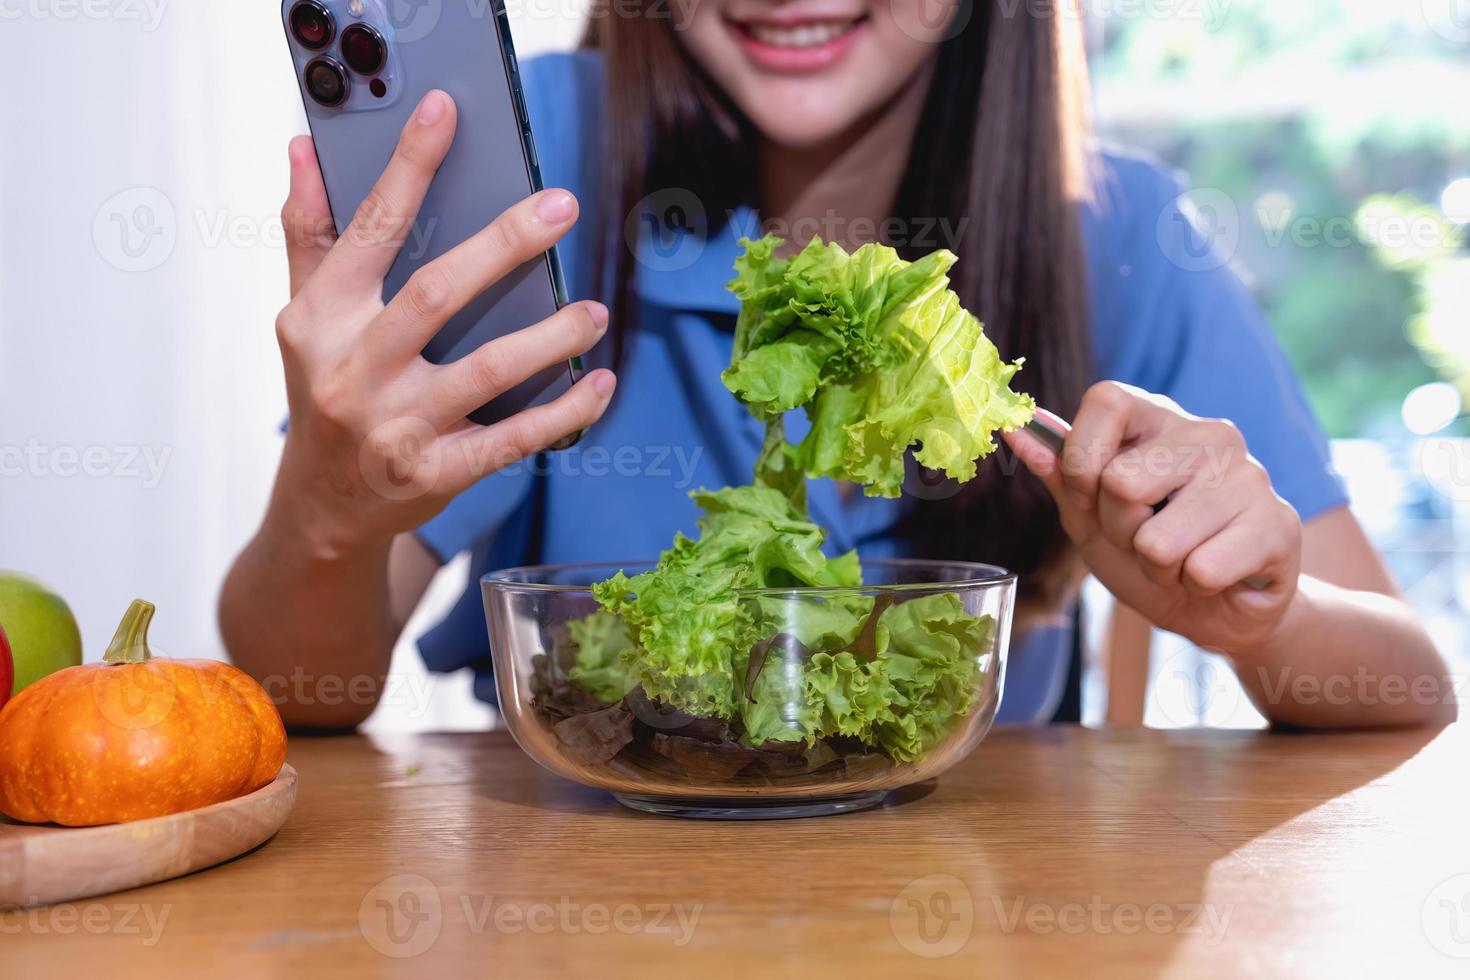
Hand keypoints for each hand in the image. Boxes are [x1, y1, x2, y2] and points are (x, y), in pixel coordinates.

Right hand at [269, 91, 615, 558]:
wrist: (319, 510)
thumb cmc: (322, 396)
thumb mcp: (303, 318)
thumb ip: (308, 237)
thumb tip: (302, 151)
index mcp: (323, 319)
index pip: (369, 230)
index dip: (407, 168)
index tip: (446, 112)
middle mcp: (356, 370)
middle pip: (436, 294)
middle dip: (502, 244)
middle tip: (561, 205)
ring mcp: (397, 427)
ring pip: (486, 371)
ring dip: (549, 337)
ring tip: (593, 311)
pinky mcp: (436, 474)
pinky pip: (513, 441)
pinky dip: (564, 413)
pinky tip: (600, 384)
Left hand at [1003, 382, 1302, 654]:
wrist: (1214, 610)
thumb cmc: (1149, 555)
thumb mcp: (1089, 516)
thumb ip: (1058, 473)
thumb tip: (1014, 428)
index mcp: (1159, 417)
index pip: (1105, 399)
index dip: (1081, 461)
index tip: (1089, 499)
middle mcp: (1210, 433)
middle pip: (1121, 482)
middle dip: (1120, 531)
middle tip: (1147, 540)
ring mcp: (1250, 476)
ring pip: (1158, 540)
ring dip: (1158, 568)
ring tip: (1182, 560)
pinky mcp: (1279, 524)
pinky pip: (1202, 569)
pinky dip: (1195, 586)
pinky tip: (1214, 576)